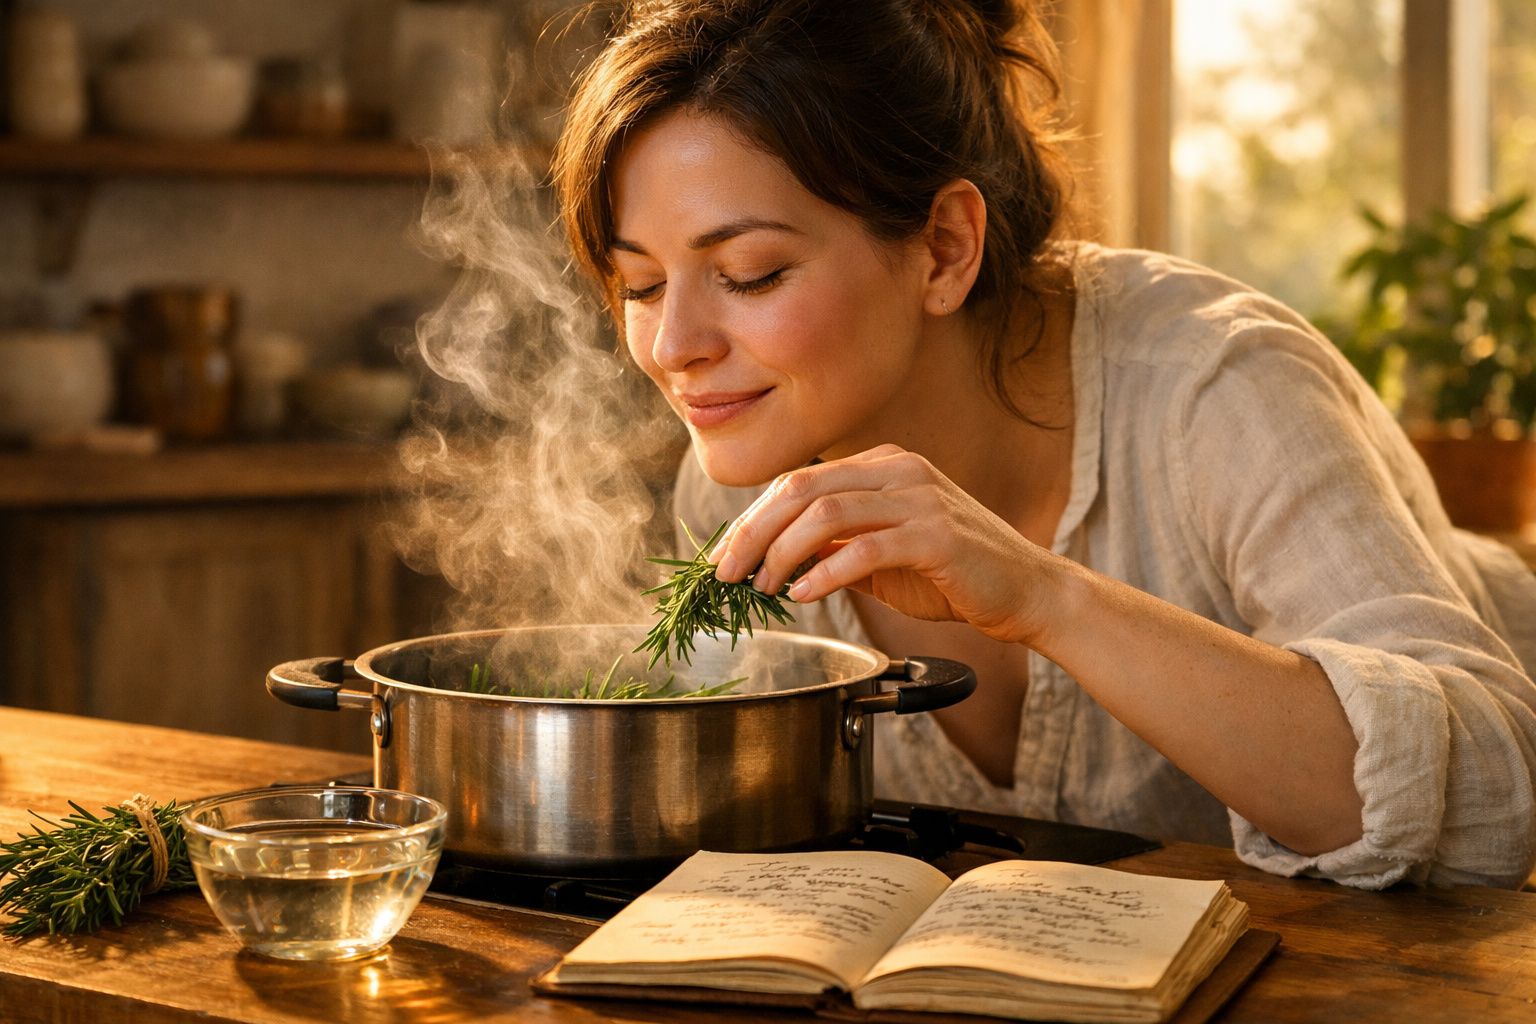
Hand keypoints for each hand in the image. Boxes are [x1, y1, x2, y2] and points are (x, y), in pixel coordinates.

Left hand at [709, 445, 1054, 644]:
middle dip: (752, 532)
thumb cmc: (954, 576)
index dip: (752, 518)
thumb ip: (834, 548)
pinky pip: (864, 548)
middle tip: (726, 572)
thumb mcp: (881, 557)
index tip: (723, 556)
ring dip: (782, 553)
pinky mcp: (936, 536)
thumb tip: (773, 558)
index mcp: (882, 465)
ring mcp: (919, 498)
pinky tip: (805, 593)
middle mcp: (898, 469)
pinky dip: (825, 572)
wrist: (1027, 591)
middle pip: (800, 489)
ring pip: (825, 514)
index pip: (796, 481)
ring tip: (763, 587)